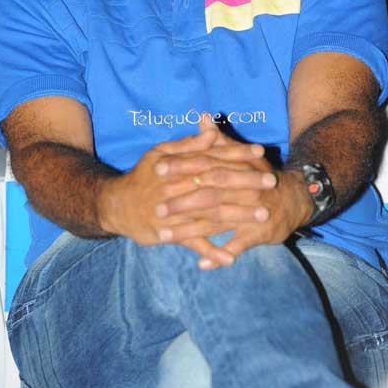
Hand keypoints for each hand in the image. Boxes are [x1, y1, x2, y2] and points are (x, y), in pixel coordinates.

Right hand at [97, 123, 274, 266]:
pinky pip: (193, 243)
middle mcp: (177, 188)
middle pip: (216, 185)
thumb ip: (187, 144)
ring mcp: (174, 214)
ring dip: (237, 216)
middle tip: (271, 182)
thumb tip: (210, 130)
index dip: (236, 154)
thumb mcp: (160, 153)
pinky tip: (231, 257)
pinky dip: (211, 250)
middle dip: (245, 184)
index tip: (260, 152)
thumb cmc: (143, 176)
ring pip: (210, 214)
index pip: (212, 157)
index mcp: (177, 166)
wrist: (116, 205)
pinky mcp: (169, 234)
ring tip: (263, 215)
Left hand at [156, 118, 312, 267]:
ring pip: (216, 222)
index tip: (158, 168)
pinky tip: (201, 263)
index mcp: (237, 168)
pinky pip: (237, 246)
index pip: (205, 165)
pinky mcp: (258, 233)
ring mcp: (251, 213)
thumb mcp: (243, 156)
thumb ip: (219, 140)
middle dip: (181, 203)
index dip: (182, 166)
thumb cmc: (261, 176)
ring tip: (164, 237)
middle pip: (208, 195)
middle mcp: (243, 189)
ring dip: (190, 232)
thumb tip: (202, 117)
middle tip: (156, 208)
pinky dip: (220, 255)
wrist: (295, 199)